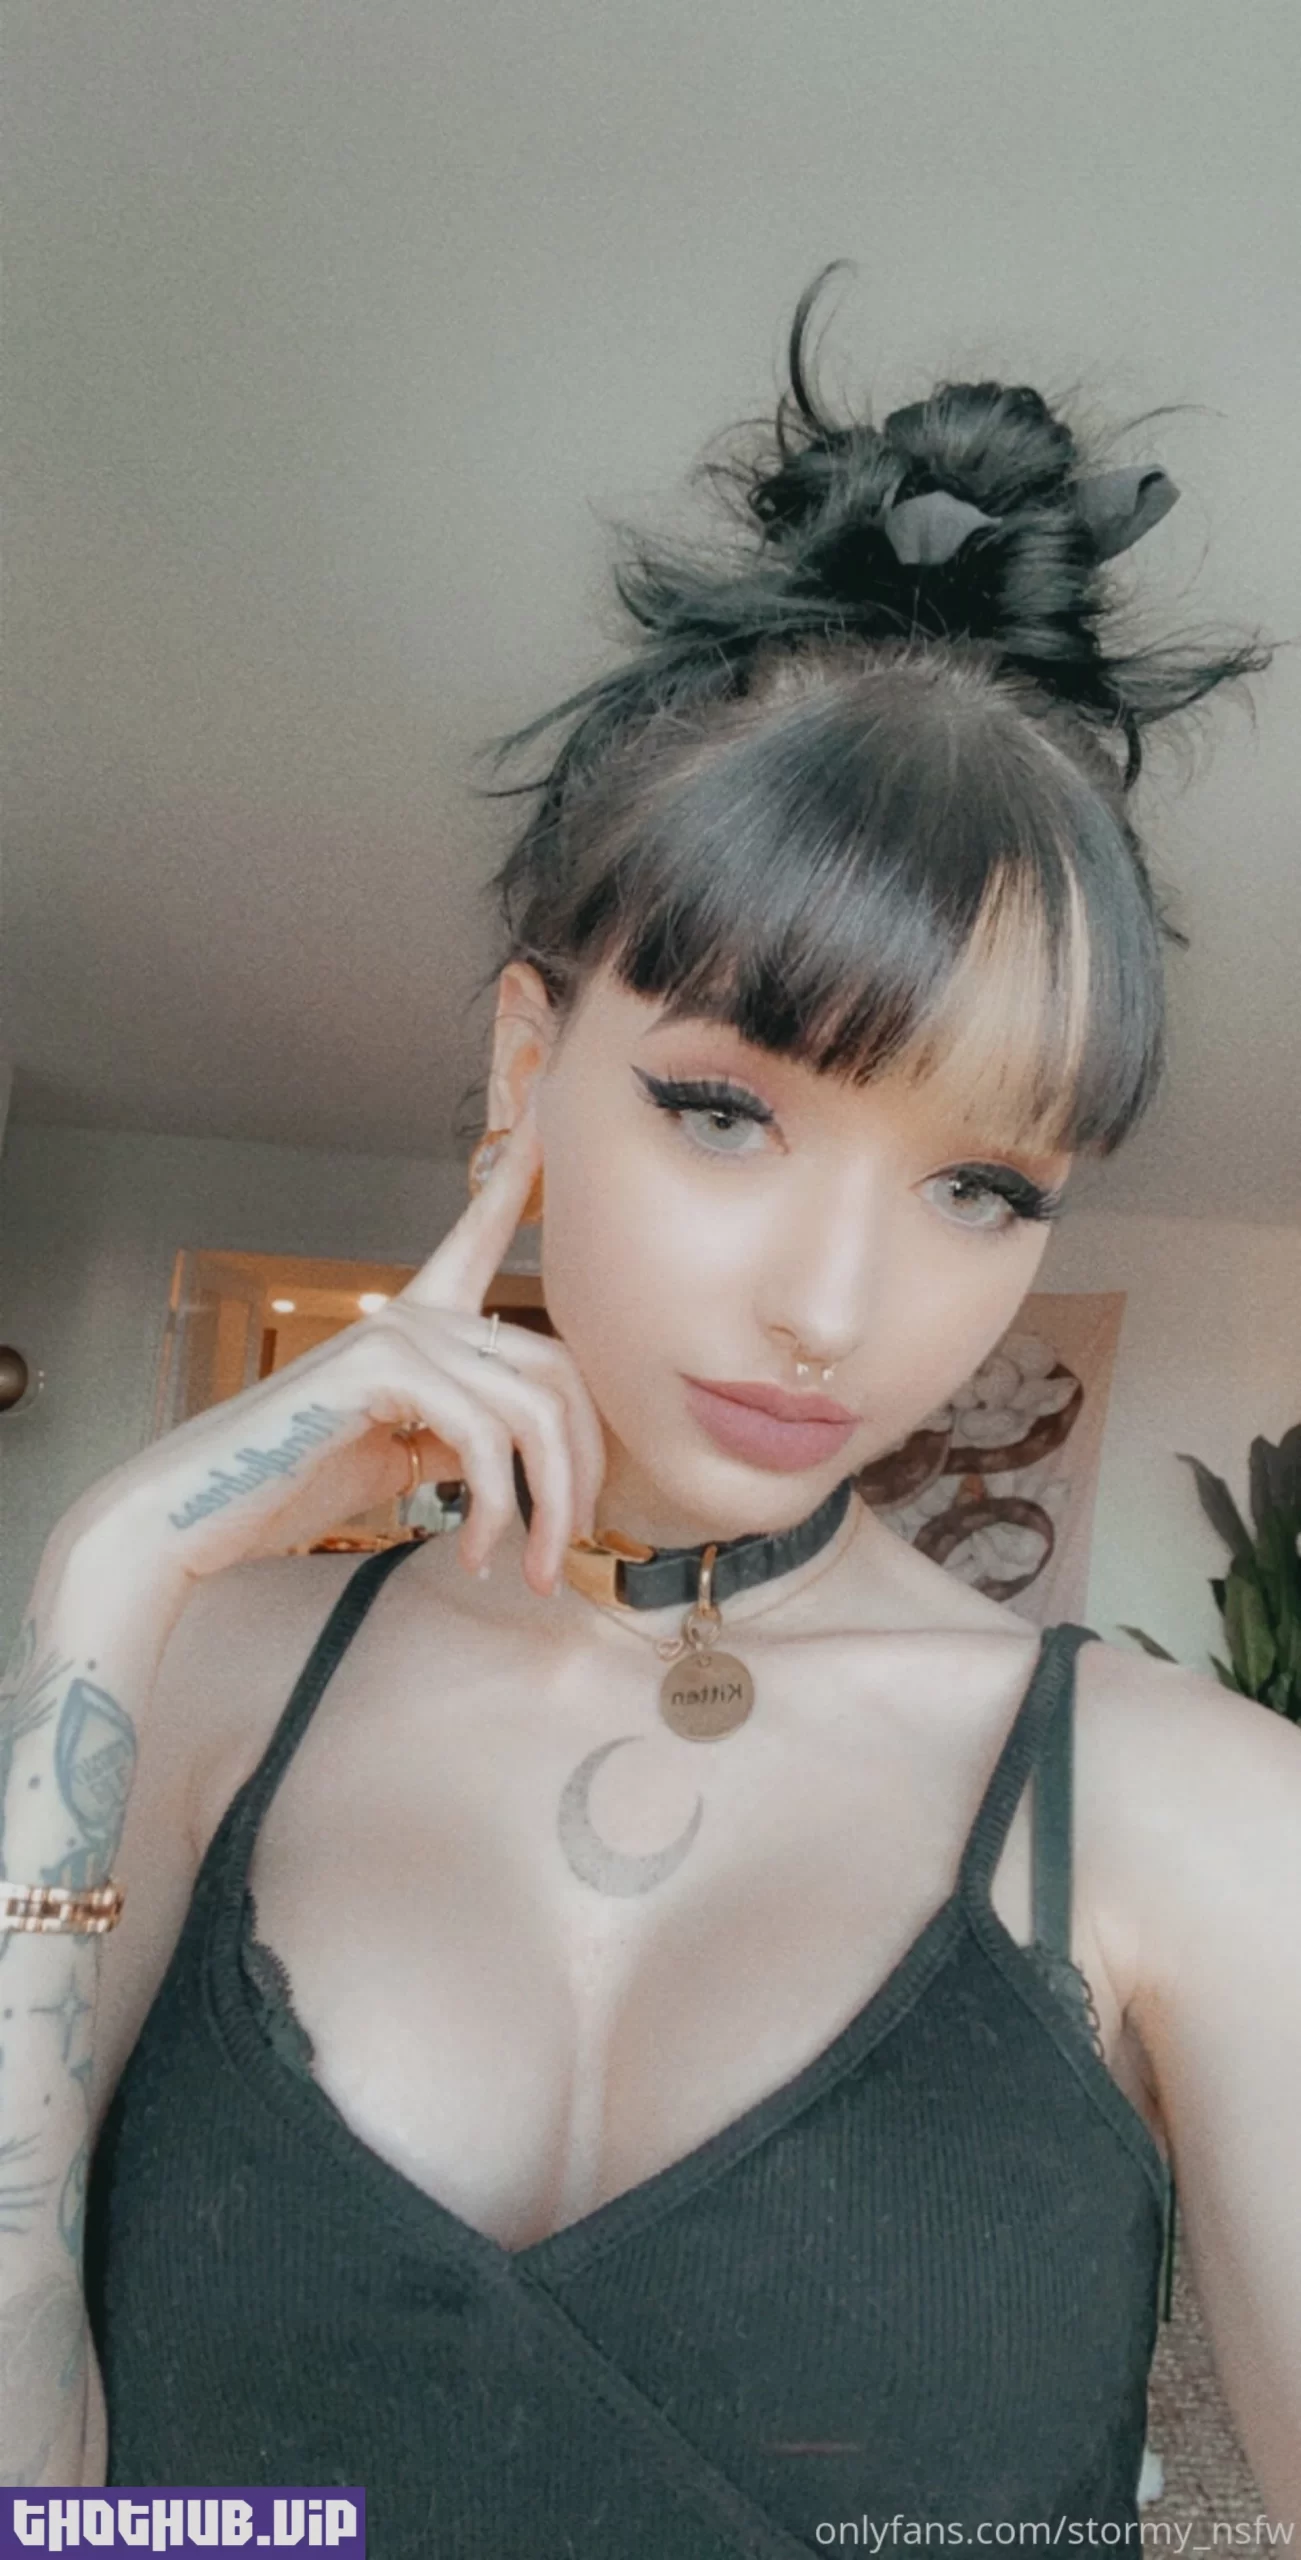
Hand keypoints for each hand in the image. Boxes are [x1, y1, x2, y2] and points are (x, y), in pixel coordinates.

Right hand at [57, 1105, 606, 1599]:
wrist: (204, 1508)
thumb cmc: (292, 1483)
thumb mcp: (401, 1454)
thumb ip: (459, 1436)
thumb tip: (517, 1456)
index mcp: (416, 1322)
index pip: (479, 1237)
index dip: (518, 1176)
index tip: (544, 1116)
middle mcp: (414, 1313)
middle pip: (556, 1372)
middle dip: (579, 1471)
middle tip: (565, 1549)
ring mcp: (399, 1332)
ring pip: (533, 1412)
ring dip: (547, 1505)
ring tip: (531, 1568)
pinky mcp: (381, 1367)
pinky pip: (484, 1436)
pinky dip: (495, 1508)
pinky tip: (475, 1551)